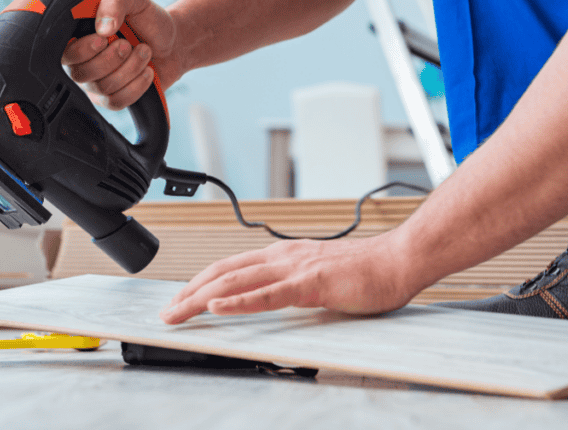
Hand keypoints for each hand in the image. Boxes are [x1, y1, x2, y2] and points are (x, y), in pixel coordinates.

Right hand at [62, 0, 181, 109]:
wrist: (173, 43)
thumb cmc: (149, 21)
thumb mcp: (134, 0)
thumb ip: (115, 3)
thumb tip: (102, 28)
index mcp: (80, 37)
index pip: (65, 53)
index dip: (82, 50)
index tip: (103, 39)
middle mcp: (83, 62)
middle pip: (81, 74)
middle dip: (111, 59)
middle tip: (129, 44)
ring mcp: (96, 83)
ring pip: (103, 87)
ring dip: (130, 69)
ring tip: (144, 52)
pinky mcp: (112, 99)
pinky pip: (116, 101)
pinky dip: (136, 86)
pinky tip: (147, 72)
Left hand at [159, 230, 424, 323]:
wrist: (399, 261)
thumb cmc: (368, 271)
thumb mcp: (319, 278)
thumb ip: (295, 286)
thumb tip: (276, 301)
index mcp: (284, 255)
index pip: (231, 267)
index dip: (201, 282)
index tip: (181, 299)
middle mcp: (283, 256)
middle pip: (224, 272)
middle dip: (190, 292)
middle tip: (167, 312)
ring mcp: (295, 267)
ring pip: (237, 281)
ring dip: (202, 298)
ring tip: (179, 312)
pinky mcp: (311, 283)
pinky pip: (268, 294)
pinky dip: (239, 301)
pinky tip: (217, 308)